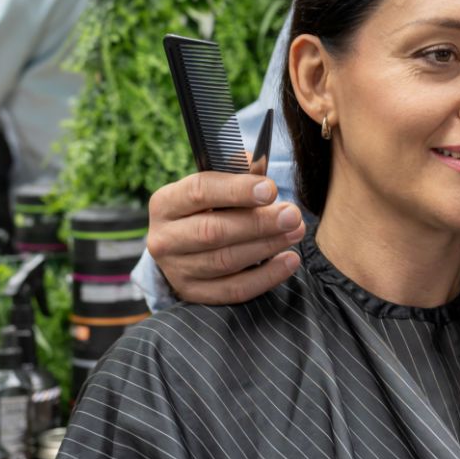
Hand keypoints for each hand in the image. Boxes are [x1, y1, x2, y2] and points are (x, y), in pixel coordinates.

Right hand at [147, 155, 304, 305]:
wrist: (184, 247)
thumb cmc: (206, 207)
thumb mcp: (214, 184)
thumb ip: (235, 172)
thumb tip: (257, 165)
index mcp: (165, 203)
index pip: (199, 191)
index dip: (236, 190)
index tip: (270, 189)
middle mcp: (164, 238)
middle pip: (212, 231)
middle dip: (258, 223)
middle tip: (292, 215)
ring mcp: (176, 270)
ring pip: (225, 261)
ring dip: (266, 247)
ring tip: (295, 232)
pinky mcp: (193, 293)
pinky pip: (233, 290)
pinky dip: (265, 277)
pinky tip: (289, 261)